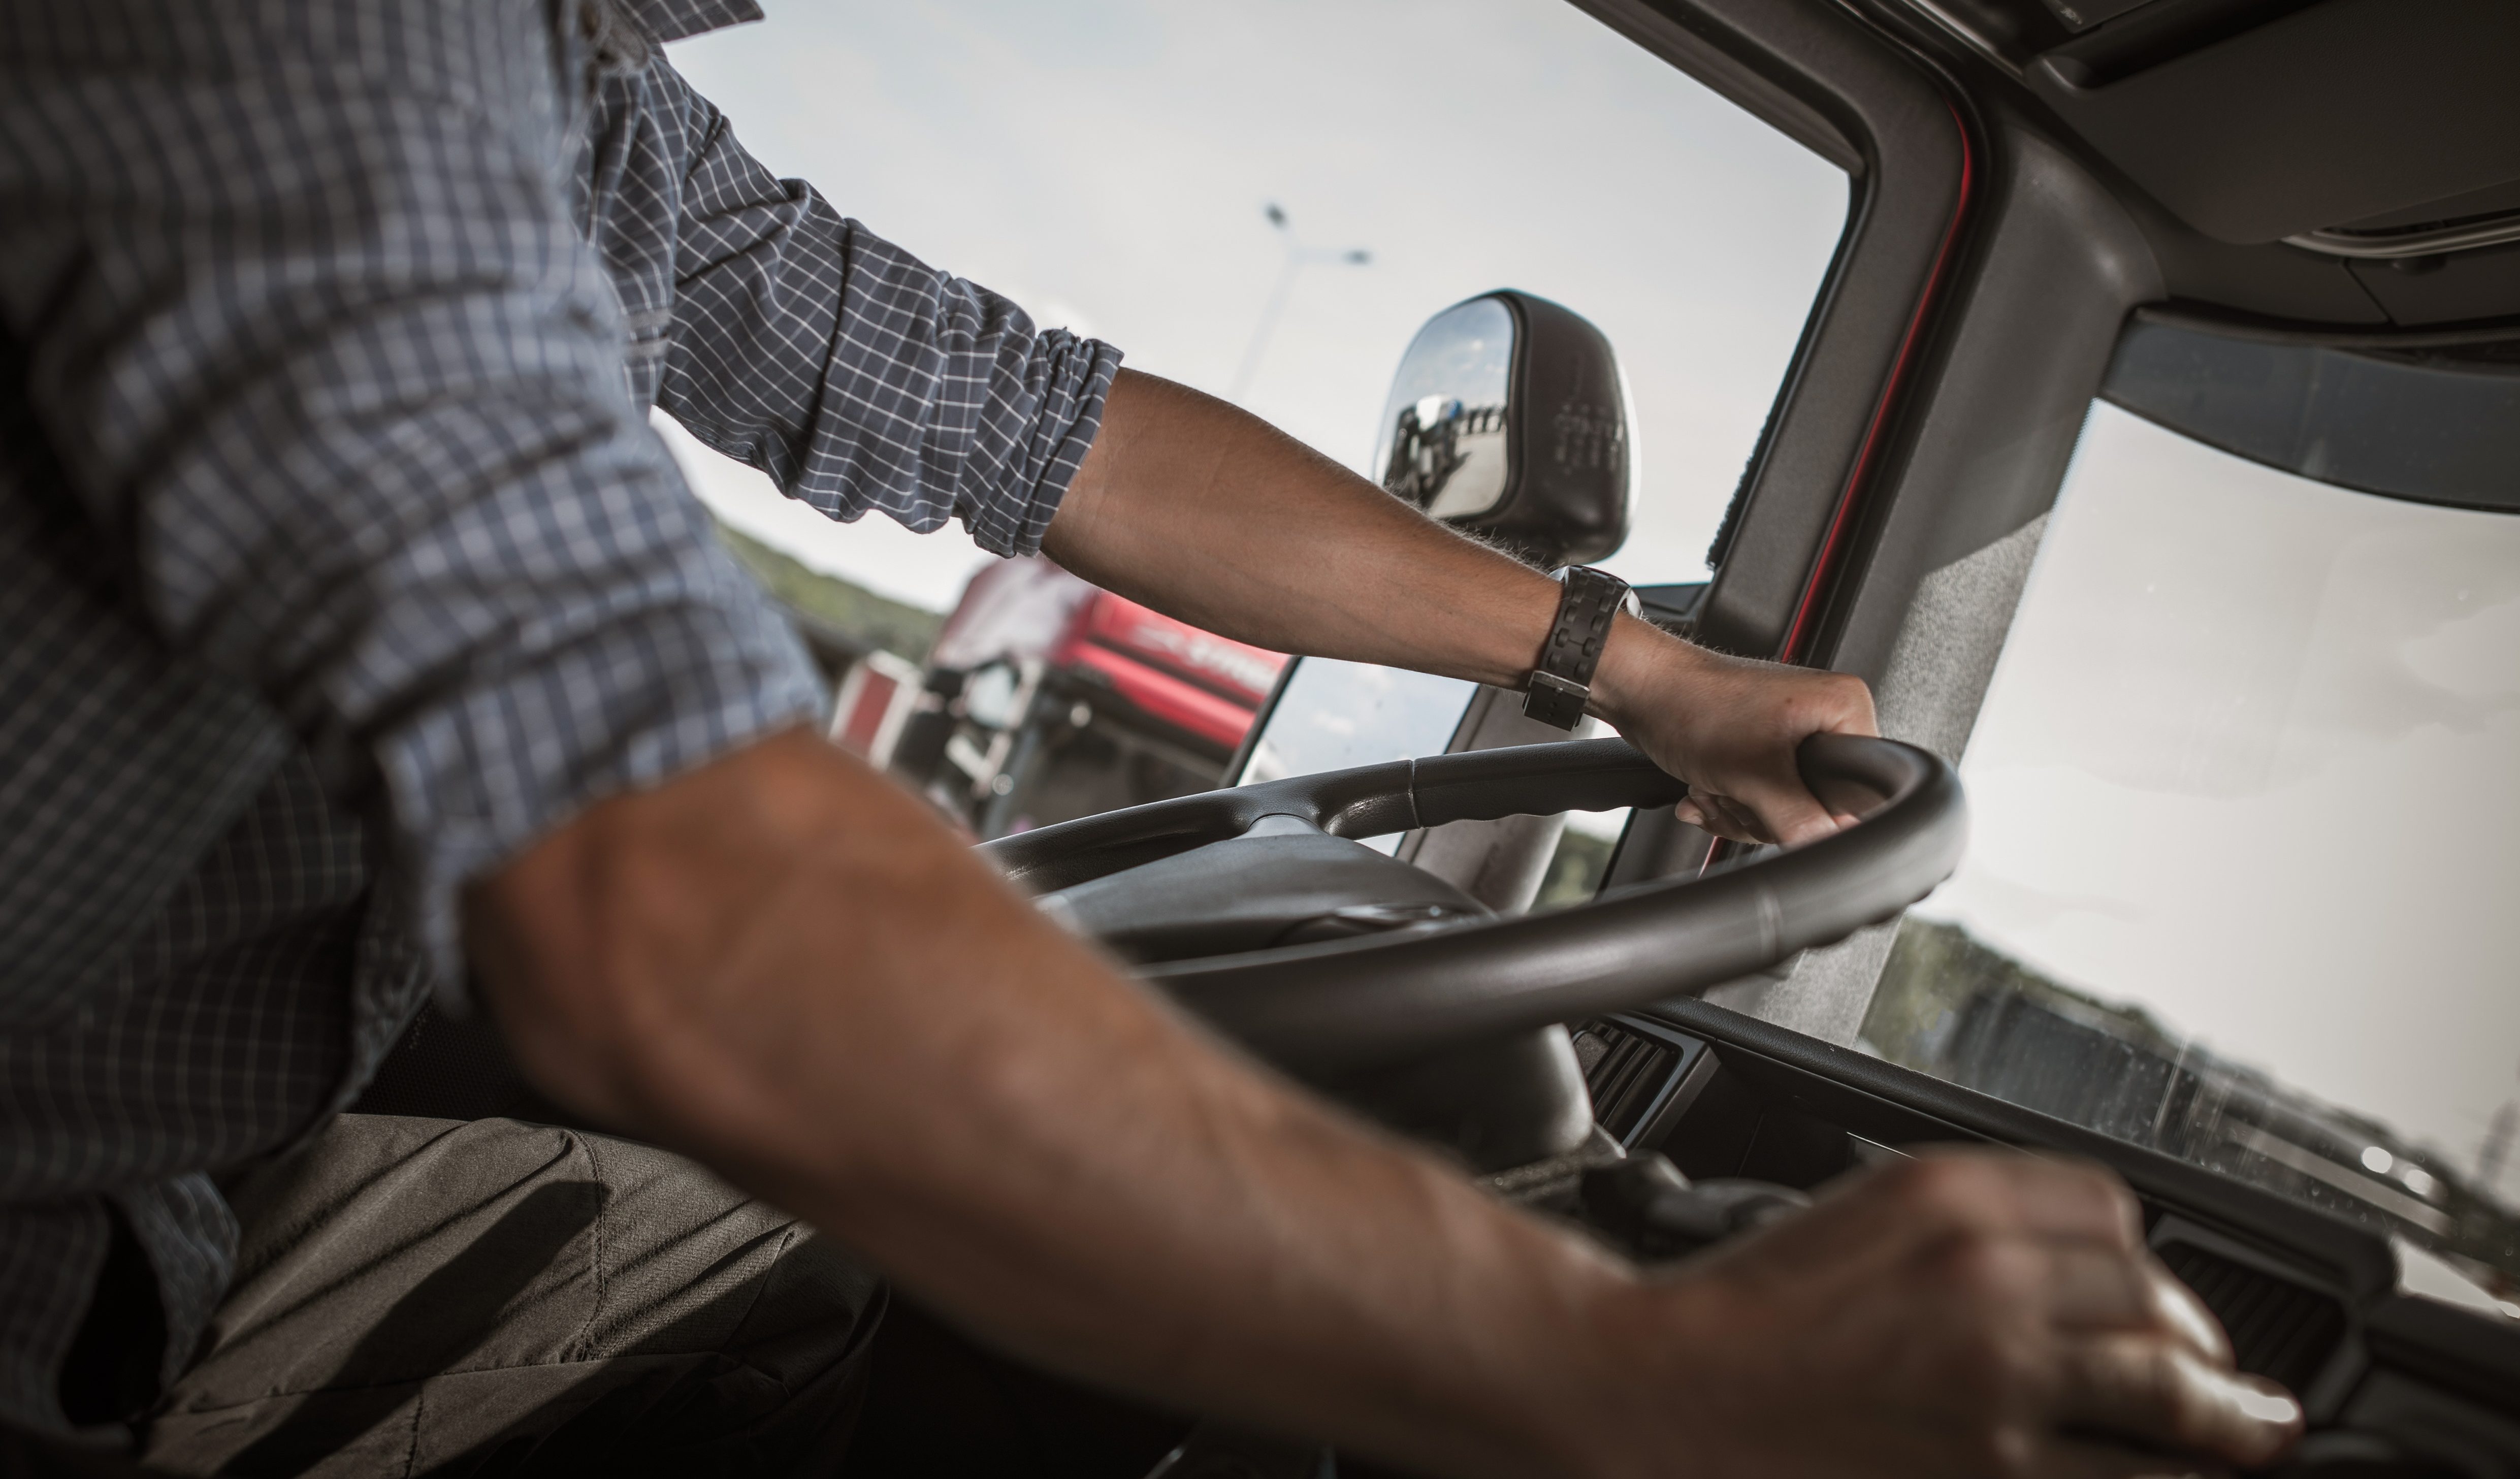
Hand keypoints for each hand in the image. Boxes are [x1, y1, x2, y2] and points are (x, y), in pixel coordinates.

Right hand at [1575, 1151, 2303, 1477]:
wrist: (1660, 1393)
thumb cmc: (1740, 1314)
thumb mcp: (1855, 1213)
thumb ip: (1960, 1218)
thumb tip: (2070, 1256)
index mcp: (1948, 1194)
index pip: (2110, 1209)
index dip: (2144, 1257)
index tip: (2153, 1292)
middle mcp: (1989, 1276)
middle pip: (2156, 1299)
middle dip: (2204, 1343)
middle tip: (2226, 1376)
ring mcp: (1997, 1380)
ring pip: (2169, 1393)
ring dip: (2230, 1419)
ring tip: (2255, 1431)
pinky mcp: (1993, 1468)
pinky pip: (2125, 1475)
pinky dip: (2168, 1475)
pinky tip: (2188, 1475)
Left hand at [1592, 616, 1879, 846]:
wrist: (1639, 689)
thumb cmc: (1691, 704)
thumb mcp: (1755, 775)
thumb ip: (1800, 821)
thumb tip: (1828, 849)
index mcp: (1844, 708)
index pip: (1857, 790)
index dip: (1815, 811)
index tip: (1779, 807)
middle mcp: (1823, 716)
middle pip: (1816, 806)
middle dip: (1761, 811)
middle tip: (1734, 789)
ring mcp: (1789, 733)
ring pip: (1781, 809)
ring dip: (1737, 807)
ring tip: (1713, 782)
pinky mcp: (1759, 748)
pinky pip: (1756, 798)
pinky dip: (1726, 800)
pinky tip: (1704, 786)